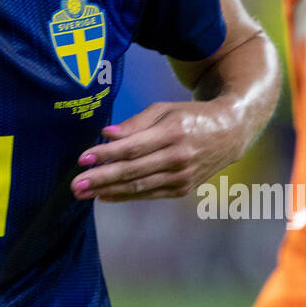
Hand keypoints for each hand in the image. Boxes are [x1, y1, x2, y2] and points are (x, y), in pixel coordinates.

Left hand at [71, 100, 246, 201]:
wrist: (230, 132)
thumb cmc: (190, 117)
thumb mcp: (164, 110)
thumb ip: (135, 124)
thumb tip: (107, 135)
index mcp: (173, 133)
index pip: (132, 148)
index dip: (105, 155)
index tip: (82, 159)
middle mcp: (178, 157)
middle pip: (132, 170)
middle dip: (100, 178)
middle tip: (75, 185)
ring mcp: (182, 176)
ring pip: (139, 186)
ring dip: (108, 191)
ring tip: (83, 193)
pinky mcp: (183, 189)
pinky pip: (149, 194)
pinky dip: (126, 196)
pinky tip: (105, 196)